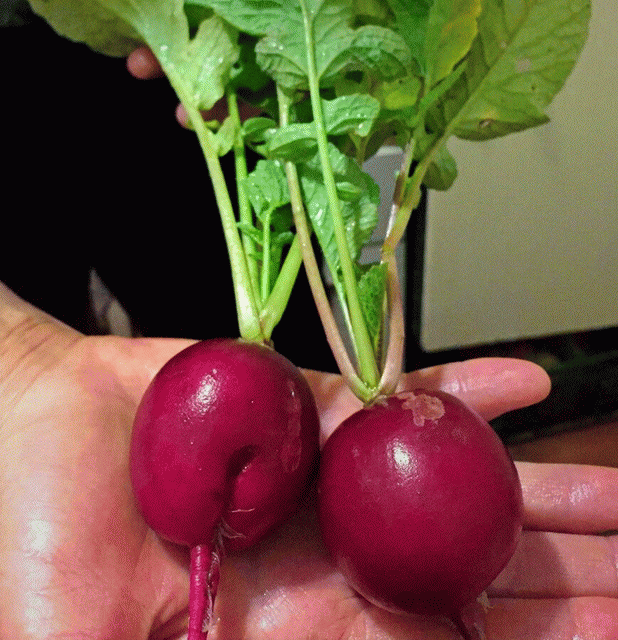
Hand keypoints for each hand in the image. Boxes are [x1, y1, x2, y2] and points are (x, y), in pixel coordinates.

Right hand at [2, 283, 617, 638]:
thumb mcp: (70, 638)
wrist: (32, 419)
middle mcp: (320, 552)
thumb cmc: (36, 531)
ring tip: (616, 494)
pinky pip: (391, 398)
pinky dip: (458, 391)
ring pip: (443, 485)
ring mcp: (319, 475)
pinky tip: (523, 382)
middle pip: (458, 572)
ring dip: (534, 489)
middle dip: (556, 579)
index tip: (604, 637)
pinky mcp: (303, 406)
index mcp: (289, 624)